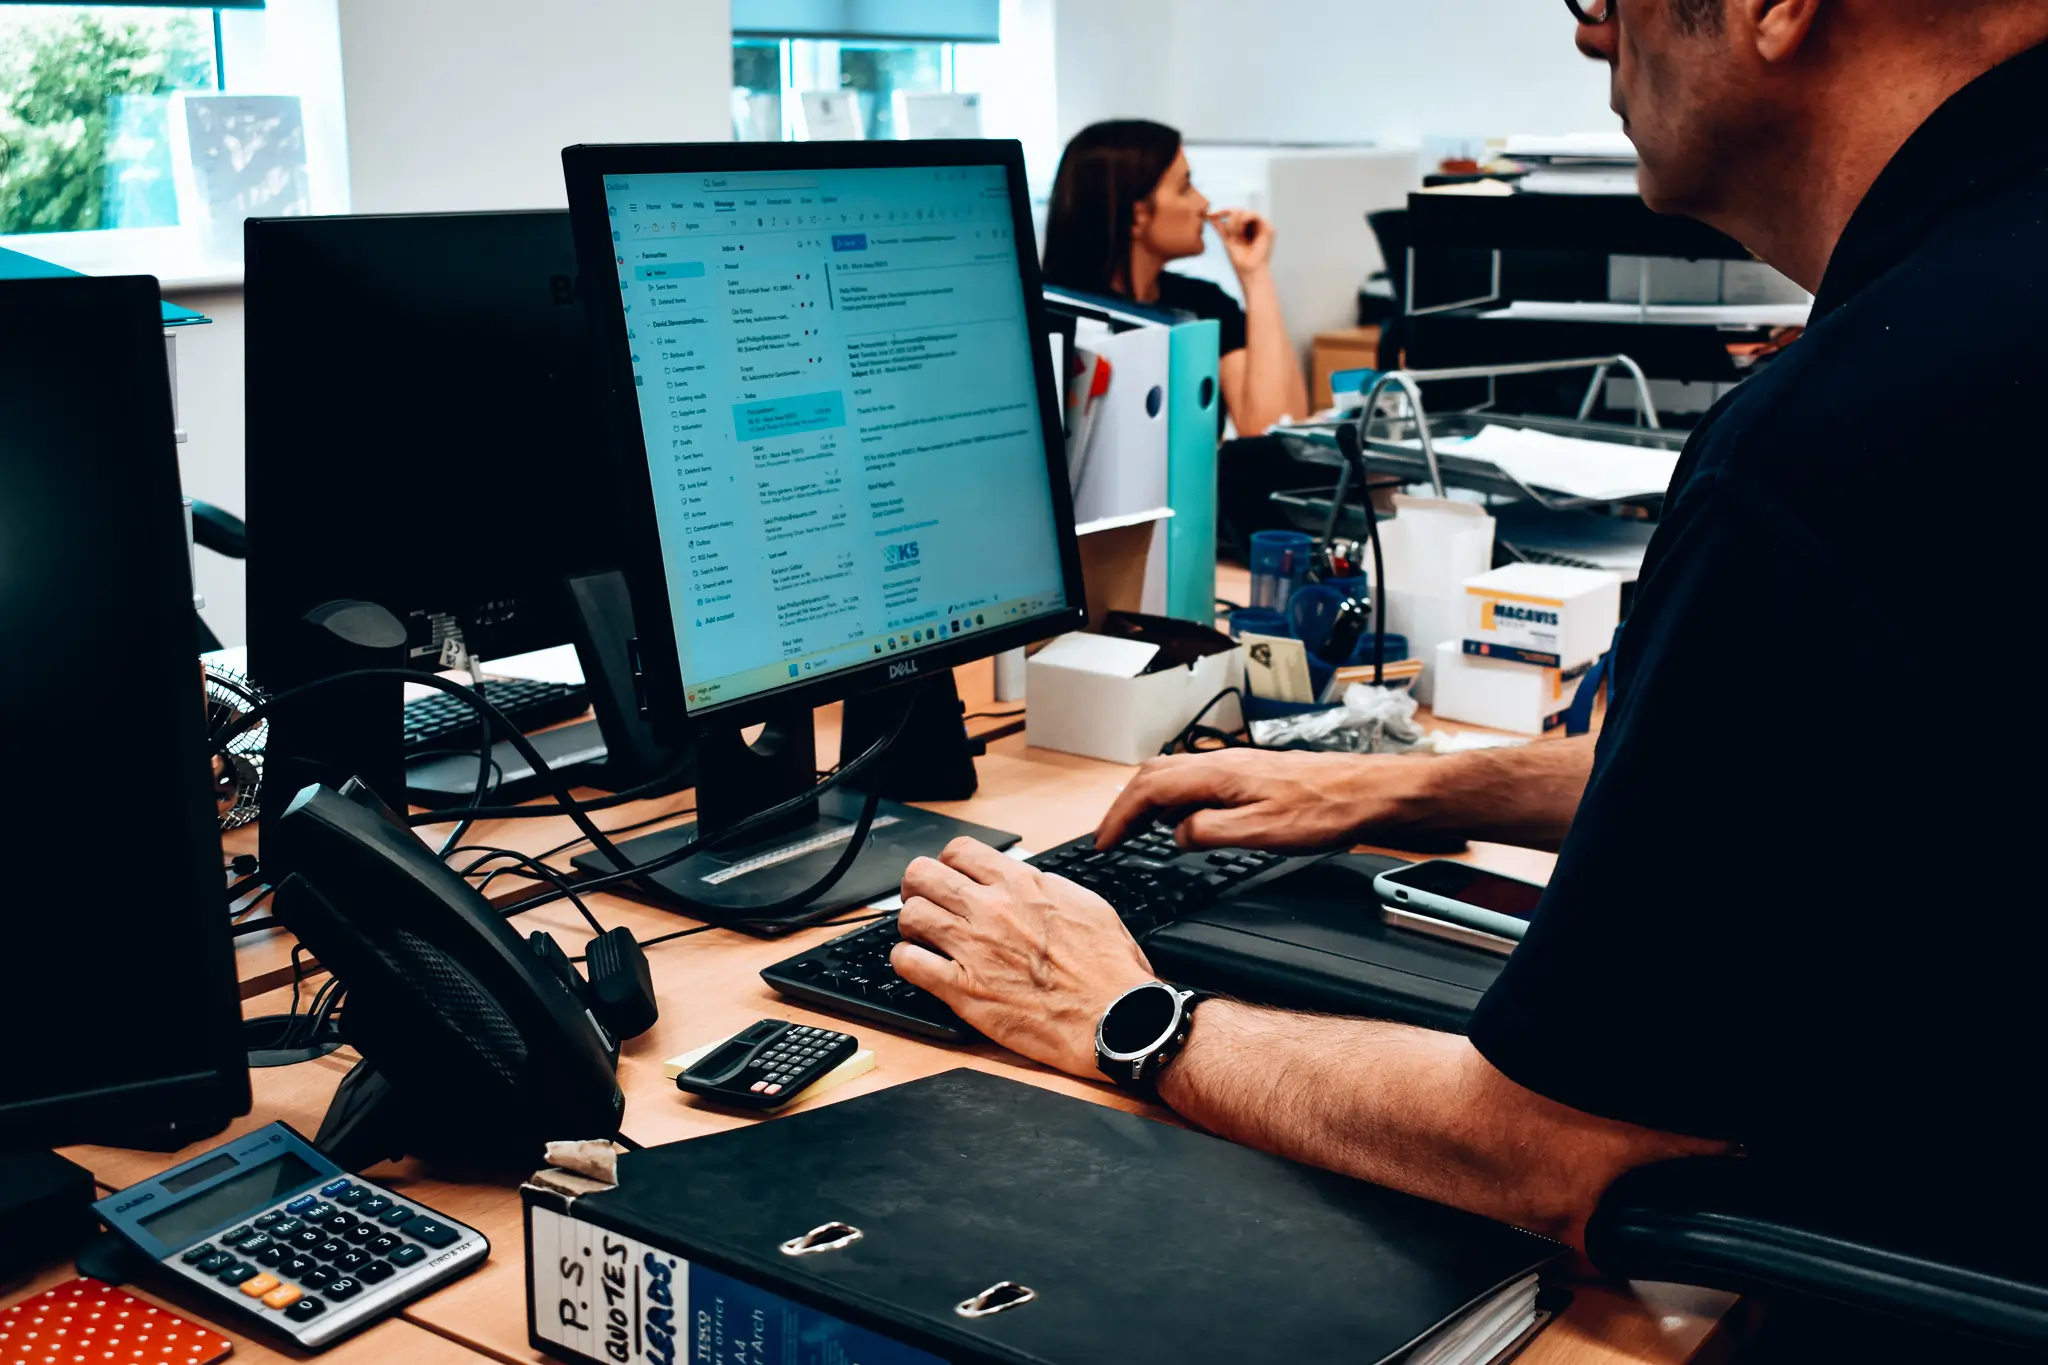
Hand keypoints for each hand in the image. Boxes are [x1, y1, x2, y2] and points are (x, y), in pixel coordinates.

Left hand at [890, 838, 1156, 1078]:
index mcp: (1022, 885)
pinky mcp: (963, 990)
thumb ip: (1045, 887)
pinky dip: (907, 961)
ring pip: (909, 916)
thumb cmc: (1109, 969)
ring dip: (911, 924)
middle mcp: (990, 910)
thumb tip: (1022, 879)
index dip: (948, 862)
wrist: (1116, 1018)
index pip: (959, 850)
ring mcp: (972, 949)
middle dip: (918, 886)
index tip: (951, 877)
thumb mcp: (1086, 905)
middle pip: (922, 875)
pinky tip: (920, 965)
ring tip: (923, 936)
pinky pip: (909, 963)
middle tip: (924, 900)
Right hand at [1095, 748, 1433, 852]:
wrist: (1373, 793)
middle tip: (1112, 836)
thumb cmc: (1328, 810)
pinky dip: (1176, 799)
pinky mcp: (1255, 775)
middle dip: (1125, 804)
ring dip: (1148, 799)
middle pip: (1154, 774)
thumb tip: (1176, 834)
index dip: (1118, 817)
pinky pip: (1198, 781)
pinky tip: (1188, 818)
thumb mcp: (1262, 833)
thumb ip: (1210, 832)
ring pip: (1175, 773)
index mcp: (1217, 775)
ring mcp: (1239, 766)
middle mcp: (1223, 763)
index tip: (1103, 843)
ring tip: (1138, 829)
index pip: (1148, 789)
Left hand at [1207, 210, 1274, 277]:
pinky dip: (1243, 221)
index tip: (1210, 215)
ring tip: (1236, 235)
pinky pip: (1253, 214)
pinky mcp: (1267, 226)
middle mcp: (1253, 225)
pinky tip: (1241, 233)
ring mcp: (1261, 225)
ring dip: (1235, 223)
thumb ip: (1221, 228)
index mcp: (1245, 228)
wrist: (1249, 270)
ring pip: (1243, 212)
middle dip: (1230, 222)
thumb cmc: (1239, 260)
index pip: (1233, 214)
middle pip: (1237, 211)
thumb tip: (1209, 216)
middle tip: (1230, 234)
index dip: (1222, 212)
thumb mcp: (1227, 240)